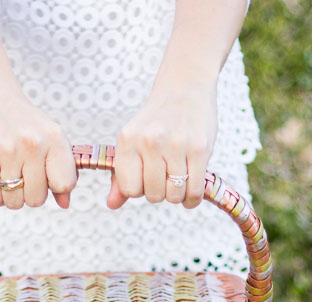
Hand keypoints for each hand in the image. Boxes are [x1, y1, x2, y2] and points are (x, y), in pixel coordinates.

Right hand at [0, 75, 76, 209]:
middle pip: (37, 199)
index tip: (46, 177)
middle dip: (29, 193)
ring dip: (11, 196)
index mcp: (54, 138)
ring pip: (15, 202)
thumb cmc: (22, 120)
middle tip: (22, 175)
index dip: (54, 187)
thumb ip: (61, 169)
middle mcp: (33, 145)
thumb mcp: (48, 136)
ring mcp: (8, 152)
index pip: (65, 184)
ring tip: (8, 175)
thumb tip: (65, 204)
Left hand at [106, 80, 217, 210]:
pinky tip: (190, 189)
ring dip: (177, 194)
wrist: (185, 87)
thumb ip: (120, 175)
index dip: (139, 189)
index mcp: (128, 140)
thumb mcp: (132, 142)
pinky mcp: (200, 148)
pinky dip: (192, 198)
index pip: (130, 189)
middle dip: (159, 191)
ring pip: (174, 196)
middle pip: (153, 195)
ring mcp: (176, 145)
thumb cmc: (155, 122)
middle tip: (164, 175)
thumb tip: (111, 205)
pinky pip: (194, 191)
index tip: (145, 176)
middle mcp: (150, 141)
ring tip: (178, 177)